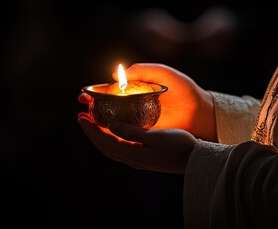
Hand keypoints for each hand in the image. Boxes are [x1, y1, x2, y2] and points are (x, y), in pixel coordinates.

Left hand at [78, 112, 196, 173]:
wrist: (195, 159)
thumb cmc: (179, 145)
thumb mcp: (156, 136)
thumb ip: (132, 132)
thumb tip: (111, 125)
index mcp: (133, 154)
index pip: (105, 142)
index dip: (91, 130)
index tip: (81, 117)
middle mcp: (133, 159)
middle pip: (105, 147)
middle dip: (92, 133)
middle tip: (82, 117)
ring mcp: (138, 160)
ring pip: (112, 148)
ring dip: (100, 136)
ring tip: (94, 123)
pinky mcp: (144, 158)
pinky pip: (121, 148)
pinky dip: (112, 138)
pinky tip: (114, 130)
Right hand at [79, 63, 216, 140]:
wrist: (202, 110)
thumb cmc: (183, 89)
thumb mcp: (161, 73)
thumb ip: (140, 70)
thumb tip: (114, 75)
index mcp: (136, 91)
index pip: (111, 92)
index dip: (96, 93)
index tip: (83, 94)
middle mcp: (135, 106)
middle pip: (108, 108)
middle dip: (92, 109)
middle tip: (81, 111)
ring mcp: (140, 121)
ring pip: (114, 123)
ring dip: (99, 123)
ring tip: (86, 121)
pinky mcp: (146, 134)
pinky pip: (127, 134)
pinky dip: (114, 133)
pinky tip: (104, 132)